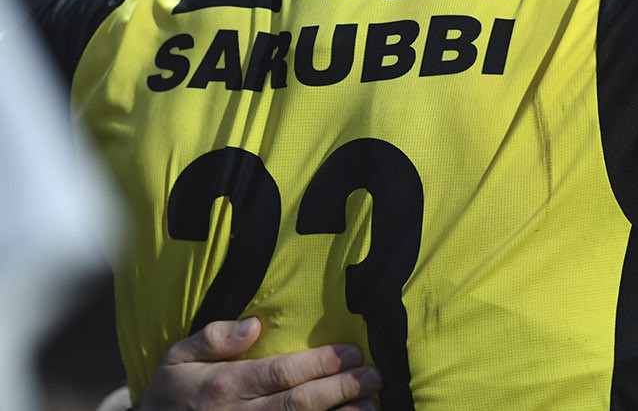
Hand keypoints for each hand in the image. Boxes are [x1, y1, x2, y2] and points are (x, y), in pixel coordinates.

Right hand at [137, 318, 379, 409]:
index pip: (280, 373)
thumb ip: (214, 338)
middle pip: (298, 404)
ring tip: (372, 404)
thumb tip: (254, 326)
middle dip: (341, 389)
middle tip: (374, 375)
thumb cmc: (171, 394)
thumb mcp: (178, 359)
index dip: (320, 363)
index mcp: (222, 387)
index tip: (352, 351)